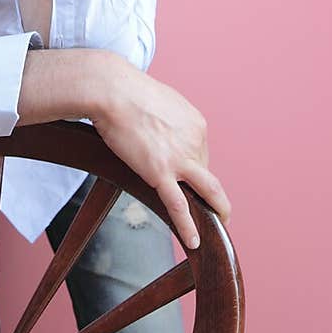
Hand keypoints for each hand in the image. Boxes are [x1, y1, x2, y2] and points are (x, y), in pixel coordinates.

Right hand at [90, 56, 231, 249]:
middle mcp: (195, 140)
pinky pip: (179, 205)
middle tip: (204, 203)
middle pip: (204, 170)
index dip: (192, 165)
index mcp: (195, 123)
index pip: (200, 151)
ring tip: (220, 224)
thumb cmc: (126, 92)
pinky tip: (194, 241)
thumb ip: (167, 119)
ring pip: (207, 190)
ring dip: (217, 209)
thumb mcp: (158, 102)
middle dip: (202, 187)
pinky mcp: (160, 172)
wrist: (111, 90)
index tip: (183, 174)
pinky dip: (188, 226)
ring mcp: (180, 157)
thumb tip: (159, 128)